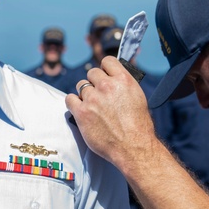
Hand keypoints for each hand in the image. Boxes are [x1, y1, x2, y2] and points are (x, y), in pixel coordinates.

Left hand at [65, 56, 155, 170]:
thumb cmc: (139, 126)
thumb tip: (114, 78)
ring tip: (93, 106)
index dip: (105, 70)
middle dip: (94, 83)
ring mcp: (93, 99)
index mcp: (123, 80)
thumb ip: (123, 85)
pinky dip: (73, 103)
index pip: (107, 61)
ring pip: (81, 86)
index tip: (105, 77)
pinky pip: (69, 99)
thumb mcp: (137, 97)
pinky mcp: (82, 112)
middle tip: (99, 96)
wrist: (134, 147)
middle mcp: (107, 86)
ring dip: (85, 94)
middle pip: (92, 73)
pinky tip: (80, 110)